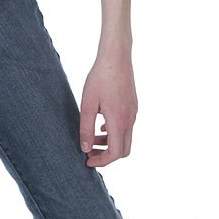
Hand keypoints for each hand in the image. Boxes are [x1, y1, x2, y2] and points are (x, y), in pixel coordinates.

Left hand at [79, 48, 138, 167]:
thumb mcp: (88, 103)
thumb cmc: (100, 78)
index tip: (87, 161)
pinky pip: (126, 126)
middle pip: (123, 150)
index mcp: (119, 121)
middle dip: (106, 155)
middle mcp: (130, 120)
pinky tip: (102, 123)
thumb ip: (86, 128)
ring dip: (109, 143)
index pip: (114, 153)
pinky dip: (114, 131)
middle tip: (90, 152)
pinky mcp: (133, 105)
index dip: (101, 162)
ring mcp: (133, 112)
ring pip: (125, 138)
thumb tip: (85, 148)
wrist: (116, 56)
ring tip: (92, 138)